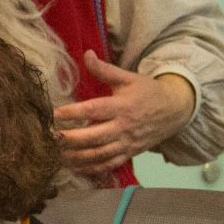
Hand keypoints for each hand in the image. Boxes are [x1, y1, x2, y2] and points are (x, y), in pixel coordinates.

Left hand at [54, 52, 196, 178]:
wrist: (176, 110)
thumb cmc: (147, 92)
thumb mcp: (128, 78)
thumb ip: (105, 69)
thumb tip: (86, 54)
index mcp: (122, 106)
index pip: (92, 110)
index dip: (71, 113)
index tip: (50, 114)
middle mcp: (123, 127)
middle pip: (93, 136)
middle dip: (68, 139)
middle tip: (46, 139)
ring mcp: (127, 143)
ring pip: (98, 154)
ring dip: (75, 156)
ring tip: (54, 155)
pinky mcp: (129, 153)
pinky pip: (109, 164)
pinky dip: (91, 168)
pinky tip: (73, 167)